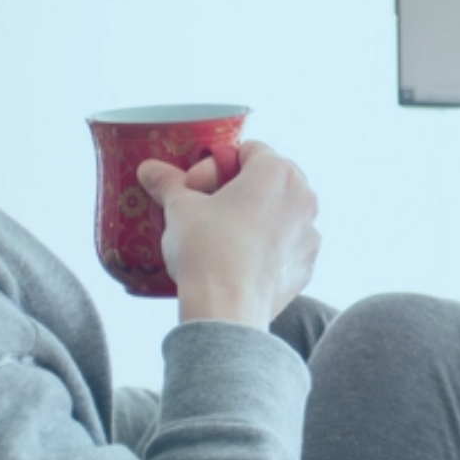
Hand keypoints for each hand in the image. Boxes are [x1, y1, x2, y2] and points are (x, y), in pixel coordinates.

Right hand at [136, 141, 319, 326]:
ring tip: (222, 234)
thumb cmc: (207, 250)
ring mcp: (309, 234)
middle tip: (207, 206)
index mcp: (277, 172)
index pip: (248, 150)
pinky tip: (240, 259)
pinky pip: (286, 244)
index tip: (195, 187)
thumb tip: (150, 170)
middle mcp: (303, 198)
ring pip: (281, 212)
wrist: (226, 309)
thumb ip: (168, 183)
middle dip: (238, 187)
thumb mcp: (180, 208)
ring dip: (255, 215)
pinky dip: (266, 246)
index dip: (216, 165)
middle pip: (269, 178)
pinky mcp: (305, 266)